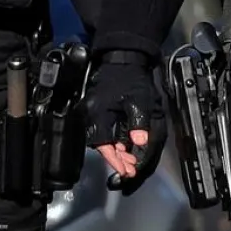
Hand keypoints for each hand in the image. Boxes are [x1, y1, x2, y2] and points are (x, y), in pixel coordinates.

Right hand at [83, 51, 166, 194]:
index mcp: (98, 113)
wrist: (123, 60)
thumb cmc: (131, 79)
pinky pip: (102, 131)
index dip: (114, 159)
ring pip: (101, 139)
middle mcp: (90, 115)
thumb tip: (139, 142)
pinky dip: (113, 141)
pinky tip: (124, 147)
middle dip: (116, 159)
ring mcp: (91, 113)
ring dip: (115, 151)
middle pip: (100, 144)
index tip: (125, 170)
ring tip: (129, 161)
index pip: (102, 143)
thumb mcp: (140, 100)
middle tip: (130, 169)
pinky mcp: (95, 111)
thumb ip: (139, 122)